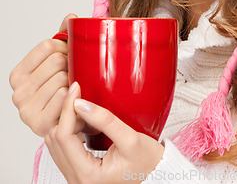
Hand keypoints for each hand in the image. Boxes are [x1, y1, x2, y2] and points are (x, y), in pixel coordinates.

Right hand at [9, 14, 75, 136]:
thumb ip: (63, 37)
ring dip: (74, 80)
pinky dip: (74, 96)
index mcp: (18, 75)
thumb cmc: (62, 89)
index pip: (46, 45)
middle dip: (71, 64)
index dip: (64, 47)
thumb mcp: (59, 61)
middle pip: (56, 60)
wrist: (70, 122)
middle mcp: (17, 93)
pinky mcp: (40, 124)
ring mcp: (26, 110)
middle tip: (75, 73)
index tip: (69, 56)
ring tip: (74, 88)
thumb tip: (71, 17)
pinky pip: (65, 97)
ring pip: (63, 78)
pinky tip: (74, 101)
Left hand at [45, 82, 164, 183]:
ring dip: (66, 122)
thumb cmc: (147, 162)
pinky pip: (63, 147)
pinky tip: (85, 122)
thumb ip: (105, 120)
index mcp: (87, 175)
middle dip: (66, 114)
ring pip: (55, 143)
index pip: (64, 136)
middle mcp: (76, 180)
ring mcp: (75, 177)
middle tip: (82, 98)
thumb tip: (79, 103)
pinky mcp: (77, 171)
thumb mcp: (130, 138)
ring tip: (86, 111)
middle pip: (55, 139)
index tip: (76, 88)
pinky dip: (70, 130)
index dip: (67, 108)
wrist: (155, 175)